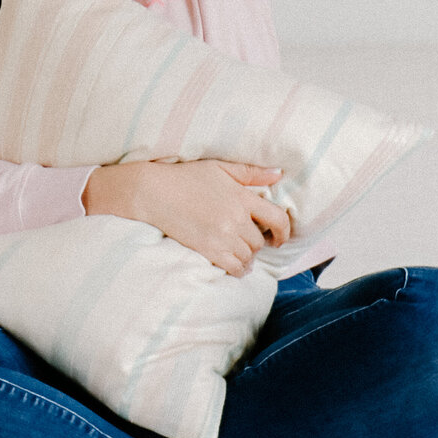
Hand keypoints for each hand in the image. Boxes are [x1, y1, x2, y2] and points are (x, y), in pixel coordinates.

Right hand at [84, 159, 291, 276]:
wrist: (154, 192)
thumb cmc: (186, 177)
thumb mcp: (220, 168)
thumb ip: (251, 172)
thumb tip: (279, 174)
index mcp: (241, 196)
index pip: (277, 218)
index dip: (284, 231)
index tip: (279, 237)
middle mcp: (235, 218)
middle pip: (260, 241)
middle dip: (259, 244)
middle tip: (251, 242)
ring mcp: (222, 235)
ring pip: (248, 256)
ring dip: (248, 257)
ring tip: (241, 254)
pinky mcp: (208, 249)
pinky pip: (234, 267)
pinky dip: (238, 269)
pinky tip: (235, 265)